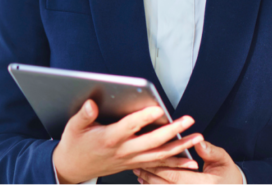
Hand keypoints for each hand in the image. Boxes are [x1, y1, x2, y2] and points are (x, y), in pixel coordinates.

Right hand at [53, 99, 201, 184]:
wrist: (73, 168)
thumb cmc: (74, 145)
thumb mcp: (73, 127)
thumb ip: (84, 115)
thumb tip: (92, 103)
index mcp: (109, 138)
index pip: (129, 127)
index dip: (143, 118)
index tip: (158, 109)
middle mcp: (123, 150)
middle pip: (152, 142)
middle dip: (172, 130)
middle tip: (188, 120)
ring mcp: (131, 159)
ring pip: (160, 155)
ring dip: (180, 147)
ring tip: (197, 137)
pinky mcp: (134, 164)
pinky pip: (158, 165)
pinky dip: (175, 162)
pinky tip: (190, 159)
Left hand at [133, 136, 241, 184]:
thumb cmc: (228, 175)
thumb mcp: (223, 160)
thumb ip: (210, 151)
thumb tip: (198, 141)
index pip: (176, 177)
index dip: (160, 168)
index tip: (148, 158)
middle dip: (150, 175)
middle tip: (137, 164)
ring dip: (150, 184)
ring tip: (139, 173)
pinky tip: (148, 184)